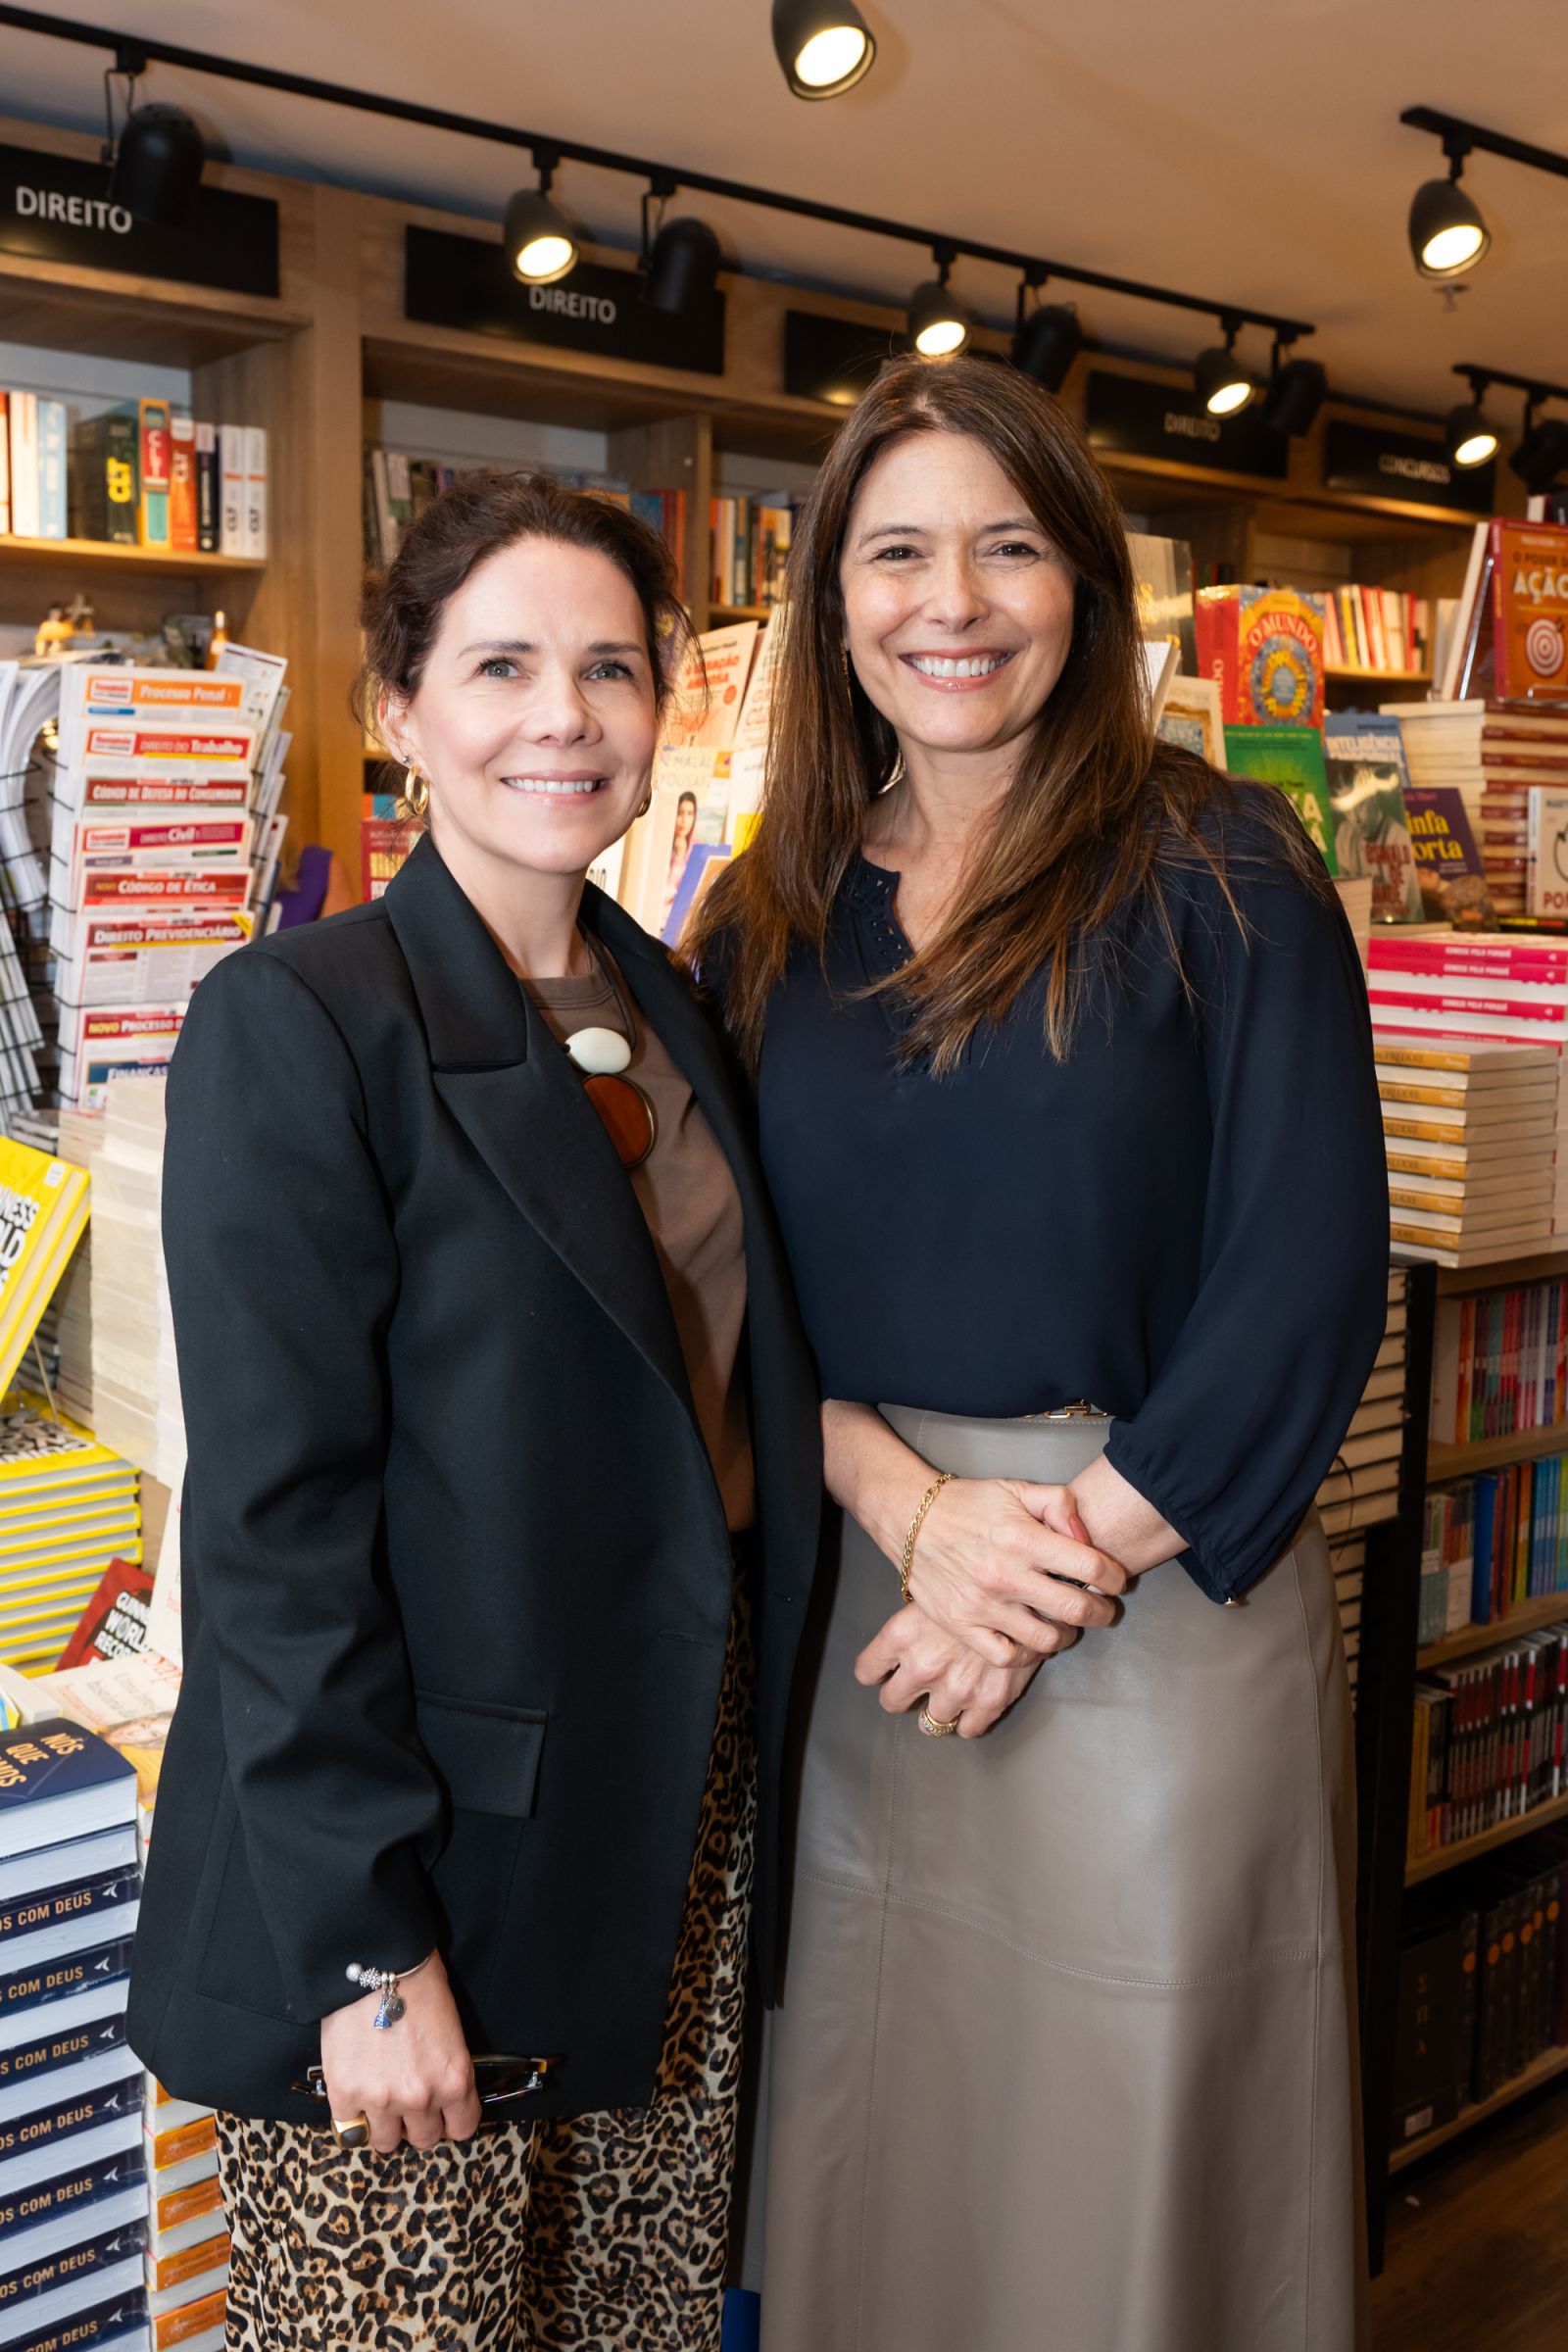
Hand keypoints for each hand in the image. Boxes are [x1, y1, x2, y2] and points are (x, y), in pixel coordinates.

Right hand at [319, 1949, 479, 2152]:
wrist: (377, 1962)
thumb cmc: (419, 1985)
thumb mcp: (451, 2032)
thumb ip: (446, 2071)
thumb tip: (439, 2095)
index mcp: (454, 2079)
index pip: (462, 2129)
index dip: (451, 2120)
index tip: (442, 2113)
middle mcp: (421, 2098)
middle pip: (423, 2140)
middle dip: (418, 2122)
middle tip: (407, 2099)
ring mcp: (381, 2100)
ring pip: (385, 2142)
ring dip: (384, 2124)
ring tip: (379, 2097)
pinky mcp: (344, 2093)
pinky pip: (349, 2127)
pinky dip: (352, 2113)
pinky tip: (355, 2089)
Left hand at [855, 1604, 1045, 1738]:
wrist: (1030, 1588)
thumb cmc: (980, 1583)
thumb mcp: (935, 1592)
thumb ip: (914, 1621)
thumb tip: (902, 1636)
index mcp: (902, 1635)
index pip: (867, 1671)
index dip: (877, 1671)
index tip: (886, 1670)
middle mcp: (923, 1666)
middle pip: (892, 1702)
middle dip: (903, 1695)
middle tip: (917, 1685)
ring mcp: (955, 1689)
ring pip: (930, 1722)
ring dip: (939, 1709)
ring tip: (952, 1692)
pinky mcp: (987, 1703)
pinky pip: (968, 1730)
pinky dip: (969, 1720)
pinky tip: (974, 1702)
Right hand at [905, 1477, 1125, 1665]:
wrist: (910, 1519)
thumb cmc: (967, 1505)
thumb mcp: (1016, 1490)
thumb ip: (1059, 1504)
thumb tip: (1085, 1536)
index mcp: (1023, 1537)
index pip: (1091, 1567)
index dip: (1115, 1578)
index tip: (1117, 1581)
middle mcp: (1005, 1574)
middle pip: (1076, 1610)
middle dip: (1103, 1613)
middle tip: (1104, 1609)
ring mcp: (983, 1605)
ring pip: (1047, 1639)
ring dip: (1068, 1635)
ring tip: (1067, 1624)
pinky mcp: (962, 1626)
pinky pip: (1007, 1657)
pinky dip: (1027, 1653)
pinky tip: (1032, 1638)